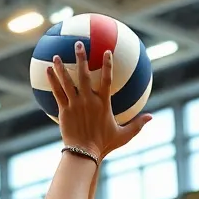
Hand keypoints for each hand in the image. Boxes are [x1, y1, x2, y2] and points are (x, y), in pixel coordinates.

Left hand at [47, 41, 150, 161]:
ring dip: (61, 67)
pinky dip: (52, 81)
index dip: (107, 65)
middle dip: (81, 58)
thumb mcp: (123, 135)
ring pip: (67, 82)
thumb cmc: (104, 145)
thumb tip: (152, 117)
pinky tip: (47, 70)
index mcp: (103, 104)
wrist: (84, 154)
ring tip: (56, 55)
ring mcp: (75, 105)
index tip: (106, 51)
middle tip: (78, 44)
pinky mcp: (64, 111)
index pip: (107, 80)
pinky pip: (57, 93)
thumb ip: (137, 124)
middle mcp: (88, 101)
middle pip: (84, 75)